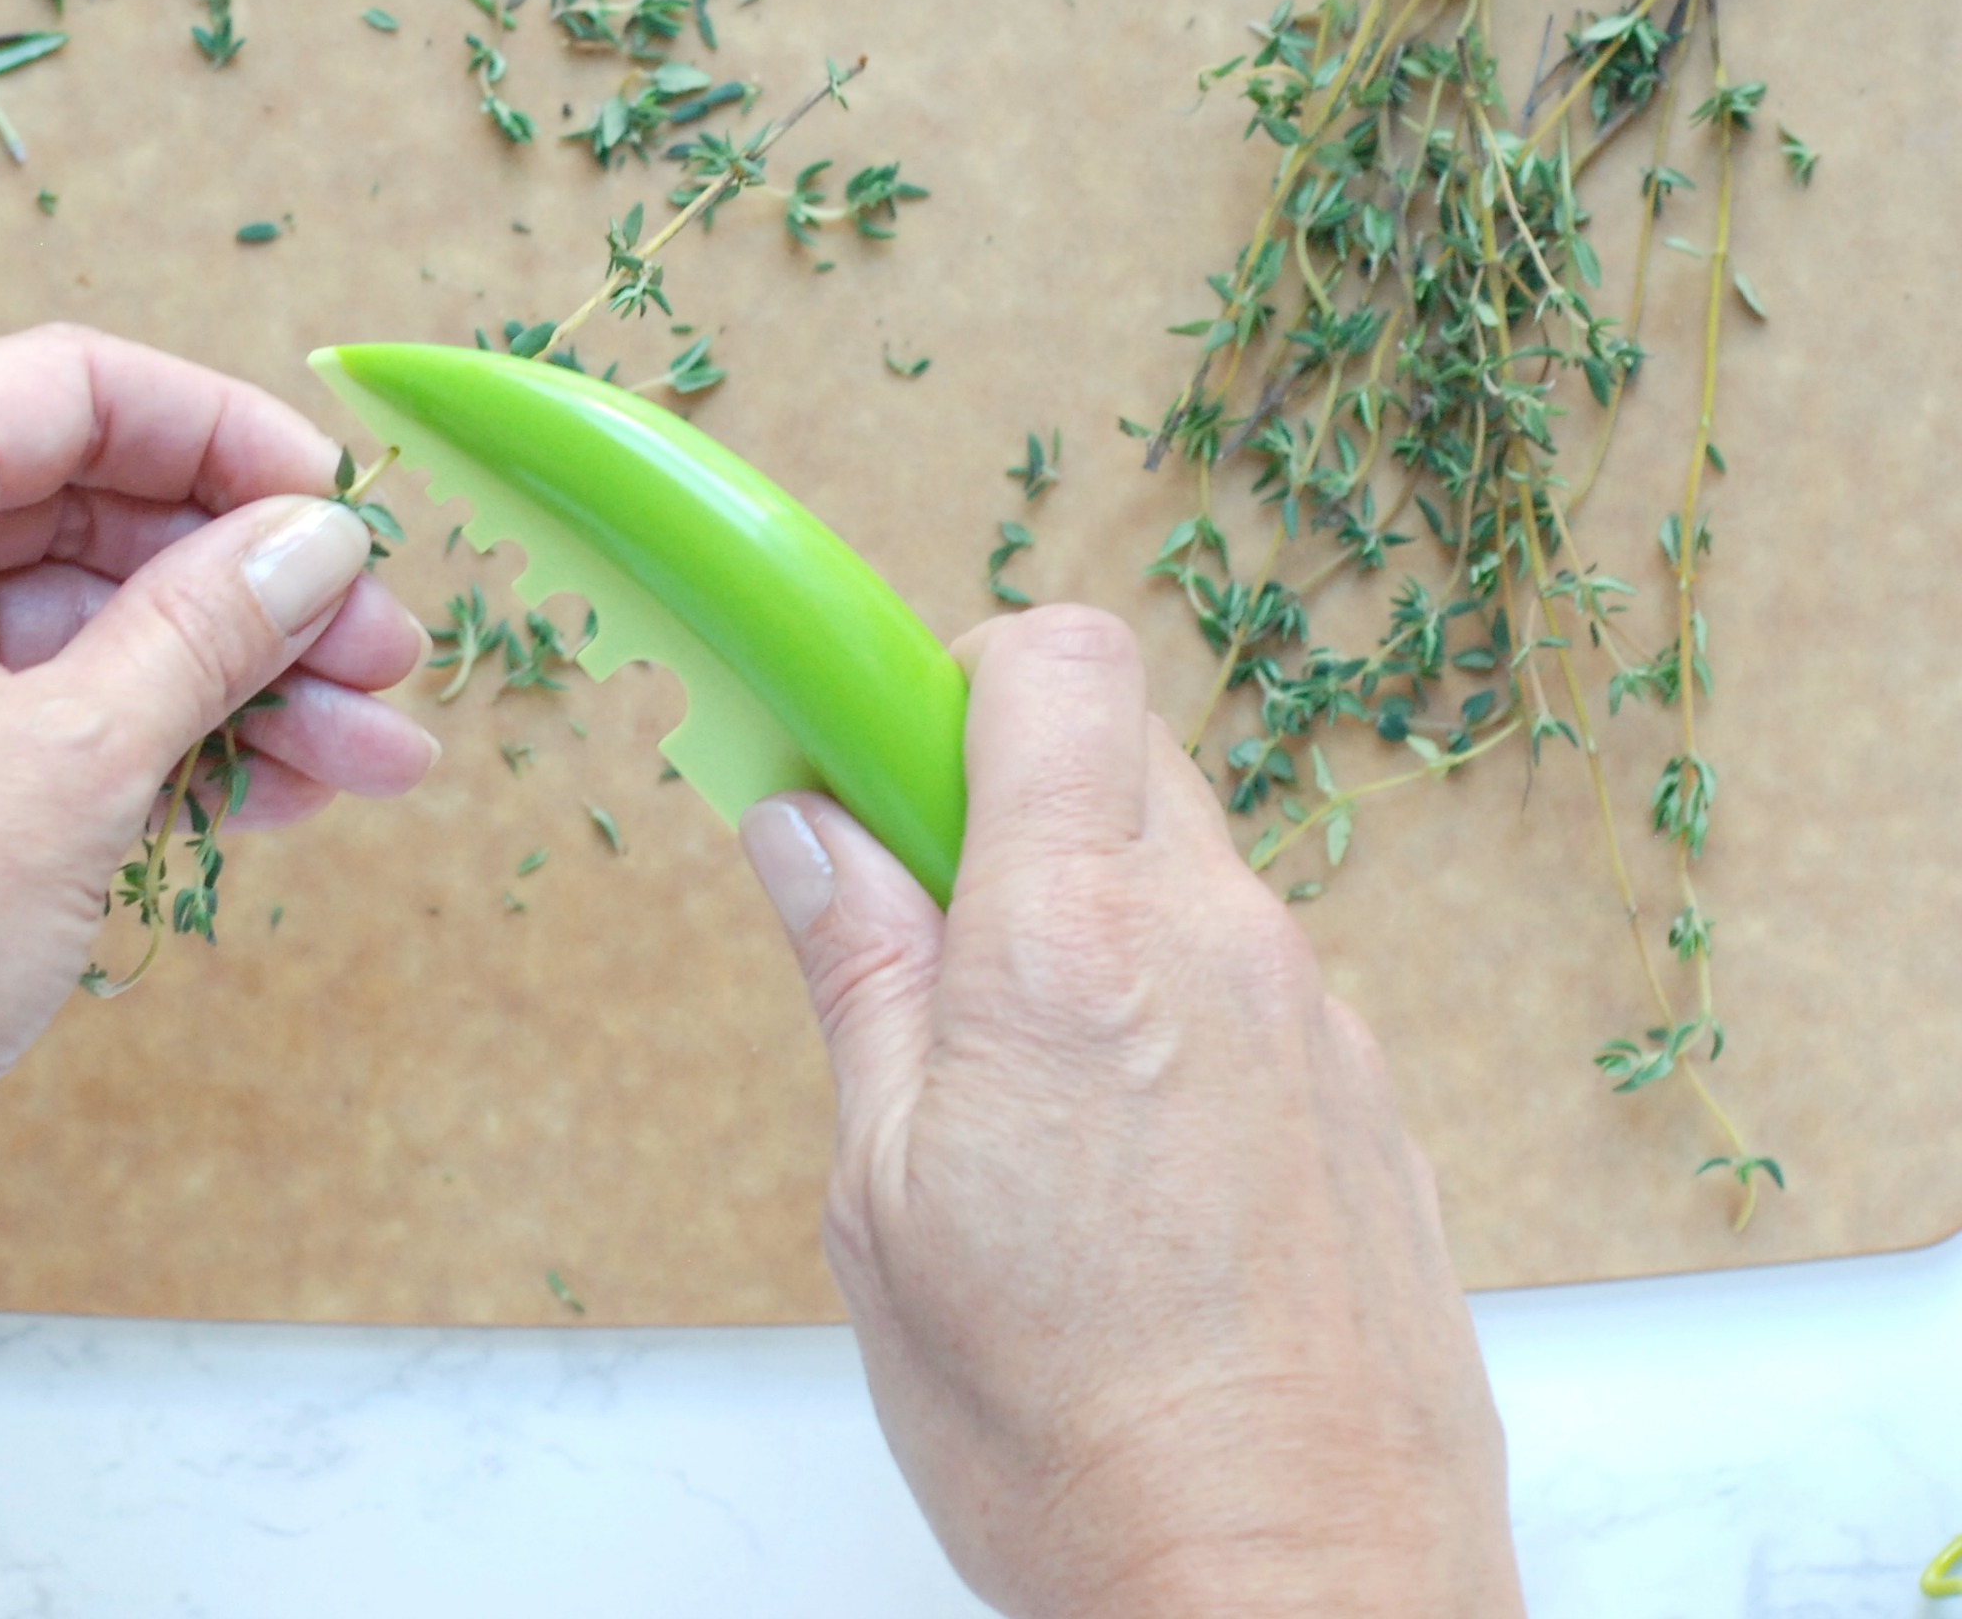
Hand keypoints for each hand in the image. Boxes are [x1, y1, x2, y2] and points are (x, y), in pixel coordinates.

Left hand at [0, 324, 435, 1259]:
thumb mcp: (78, 763)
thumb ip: (213, 625)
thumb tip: (317, 539)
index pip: (75, 389)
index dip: (236, 444)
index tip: (346, 518)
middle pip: (64, 502)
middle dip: (241, 593)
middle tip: (380, 668)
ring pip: (32, 611)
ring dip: (196, 680)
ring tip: (356, 766)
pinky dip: (93, 730)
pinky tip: (241, 795)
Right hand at [738, 606, 1519, 1618]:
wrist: (1294, 1598)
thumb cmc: (1069, 1431)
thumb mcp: (883, 1198)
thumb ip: (861, 976)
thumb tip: (812, 826)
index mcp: (1078, 947)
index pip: (1054, 663)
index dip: (952, 678)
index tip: (872, 763)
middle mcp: (1226, 948)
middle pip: (1118, 749)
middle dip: (1003, 796)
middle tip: (918, 937)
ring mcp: (1323, 1025)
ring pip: (1184, 870)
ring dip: (1086, 917)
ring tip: (1015, 1097)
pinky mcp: (1375, 1108)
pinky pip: (1252, 986)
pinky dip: (1171, 1013)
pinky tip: (1121, 1170)